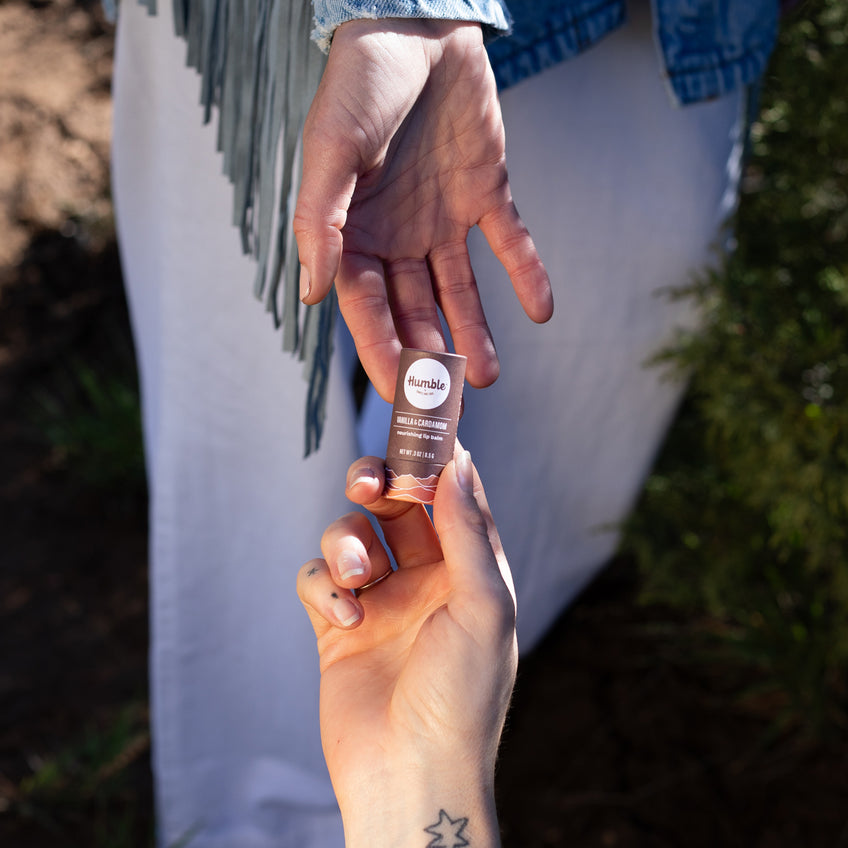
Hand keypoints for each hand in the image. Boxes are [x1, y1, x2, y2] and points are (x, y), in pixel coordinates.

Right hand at [293, 19, 552, 398]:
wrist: (417, 24)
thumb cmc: (361, 85)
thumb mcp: (331, 152)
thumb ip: (321, 222)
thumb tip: (309, 294)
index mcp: (354, 232)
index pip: (367, 306)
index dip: (381, 349)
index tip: (398, 394)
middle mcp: (398, 235)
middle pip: (414, 309)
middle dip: (430, 355)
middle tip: (450, 402)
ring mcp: (442, 218)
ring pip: (460, 289)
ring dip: (474, 330)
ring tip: (488, 377)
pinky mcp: (486, 193)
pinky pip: (509, 241)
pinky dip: (526, 273)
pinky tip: (542, 311)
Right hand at [297, 449, 516, 846]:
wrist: (410, 776)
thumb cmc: (462, 697)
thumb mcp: (483, 607)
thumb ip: (468, 532)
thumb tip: (459, 463)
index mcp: (467, 571)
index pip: (452, 497)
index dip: (435, 460)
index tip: (417, 425)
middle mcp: (425, 579)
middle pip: (394, 505)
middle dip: (378, 485)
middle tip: (370, 481)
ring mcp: (379, 601)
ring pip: (350, 534)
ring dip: (347, 543)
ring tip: (358, 578)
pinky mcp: (337, 624)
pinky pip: (317, 577)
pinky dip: (323, 584)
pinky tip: (344, 617)